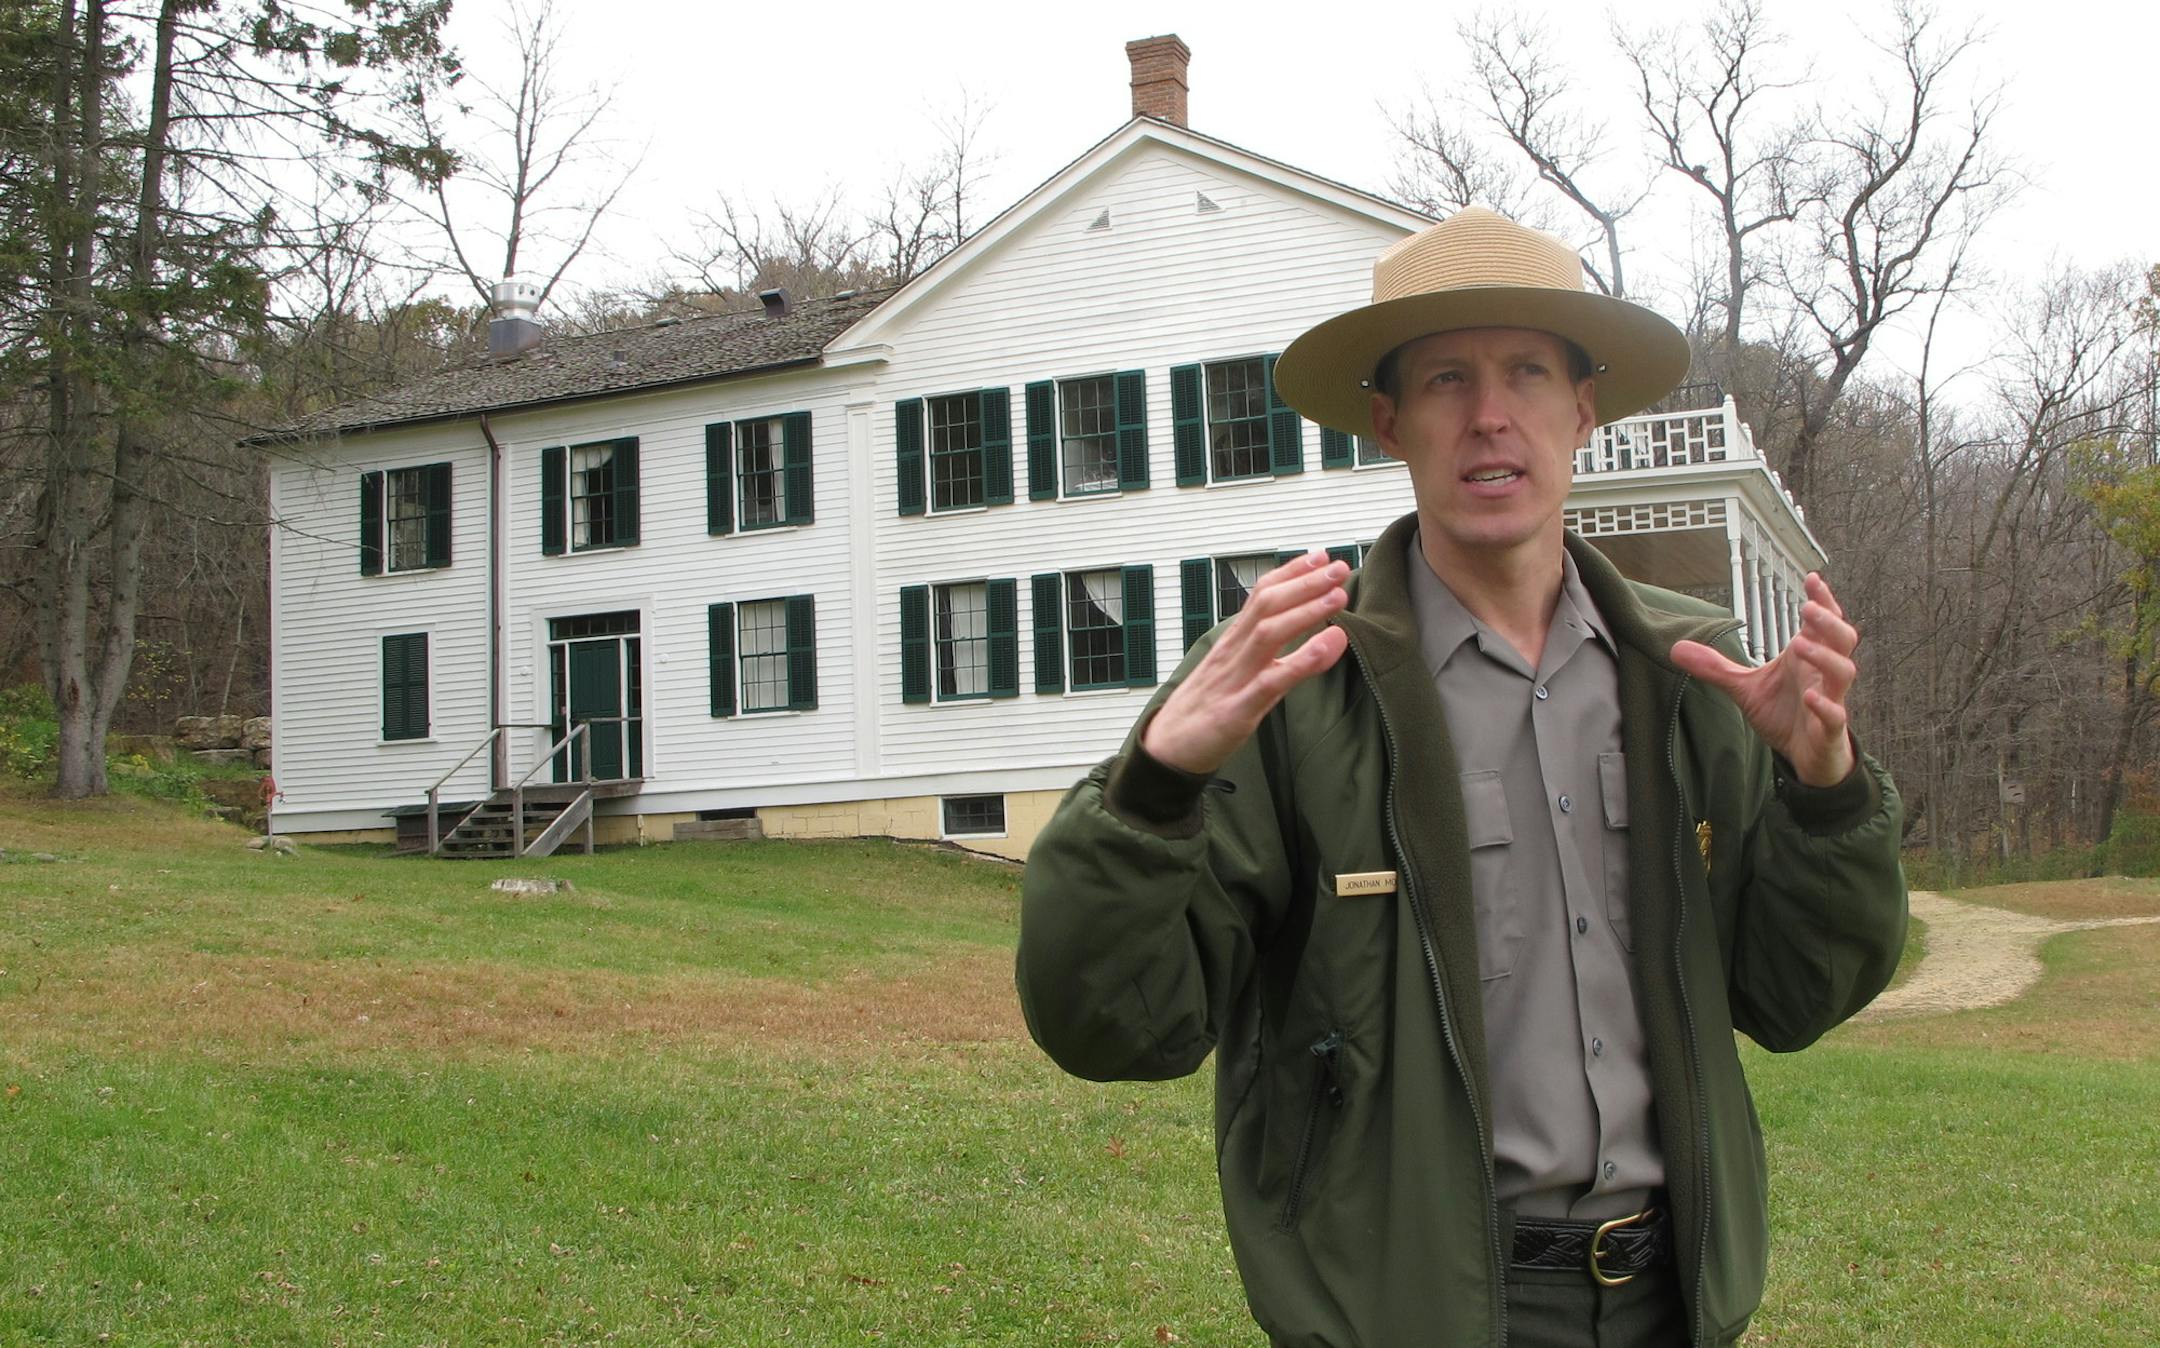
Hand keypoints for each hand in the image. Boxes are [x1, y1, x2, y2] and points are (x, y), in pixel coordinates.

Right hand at [1140, 551, 1351, 775]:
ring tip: (1337, 596)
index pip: (1261, 595)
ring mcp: (1234, 679)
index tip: (1320, 556)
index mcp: (1232, 642)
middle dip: (1304, 582)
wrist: (1166, 748)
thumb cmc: (1205, 709)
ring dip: (1305, 611)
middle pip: (1267, 605)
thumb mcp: (1240, 676)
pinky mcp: (1237, 709)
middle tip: (1338, 567)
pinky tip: (1327, 646)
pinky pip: (1272, 681)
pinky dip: (1302, 661)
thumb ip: (1277, 657)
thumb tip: (1316, 640)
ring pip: (1268, 633)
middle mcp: (1232, 652)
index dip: (1291, 573)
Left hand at [1669, 572, 1857, 787]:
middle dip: (1829, 622)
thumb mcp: (1745, 687)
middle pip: (1842, 640)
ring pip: (1843, 672)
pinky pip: (1835, 715)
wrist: (1805, 756)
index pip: (1823, 623)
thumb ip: (1716, 667)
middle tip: (1808, 607)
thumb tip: (1676, 648)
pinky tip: (1810, 698)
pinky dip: (1825, 706)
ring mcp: (1831, 700)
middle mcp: (1823, 674)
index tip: (1812, 578)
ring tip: (1799, 644)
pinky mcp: (1829, 729)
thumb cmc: (1784, 714)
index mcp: (1808, 657)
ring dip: (1825, 657)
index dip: (1823, 600)